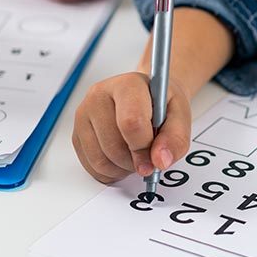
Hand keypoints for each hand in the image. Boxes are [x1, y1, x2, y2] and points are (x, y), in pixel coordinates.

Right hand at [72, 71, 192, 183]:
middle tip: (148, 155)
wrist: (147, 96)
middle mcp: (99, 95)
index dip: (143, 148)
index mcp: (127, 84)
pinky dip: (110, 172)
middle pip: (114, 146)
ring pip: (100, 160)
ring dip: (123, 168)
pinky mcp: (77, 133)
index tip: (154, 160)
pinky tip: (122, 158)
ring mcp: (84, 114)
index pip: (130, 122)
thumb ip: (175, 138)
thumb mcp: (180, 115)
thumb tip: (160, 160)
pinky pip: (91, 167)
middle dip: (135, 161)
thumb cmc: (161, 103)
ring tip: (136, 154)